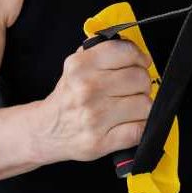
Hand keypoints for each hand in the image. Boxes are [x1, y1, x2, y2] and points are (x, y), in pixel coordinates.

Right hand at [32, 40, 152, 164]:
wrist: (46, 129)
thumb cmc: (68, 96)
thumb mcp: (75, 65)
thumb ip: (101, 51)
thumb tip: (135, 51)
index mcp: (79, 66)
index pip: (126, 51)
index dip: (137, 56)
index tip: (138, 62)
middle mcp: (86, 89)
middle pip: (140, 78)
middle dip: (141, 83)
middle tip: (130, 88)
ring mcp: (95, 117)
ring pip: (145, 104)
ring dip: (141, 106)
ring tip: (127, 106)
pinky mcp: (102, 141)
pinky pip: (141, 129)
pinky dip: (141, 126)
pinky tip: (128, 122)